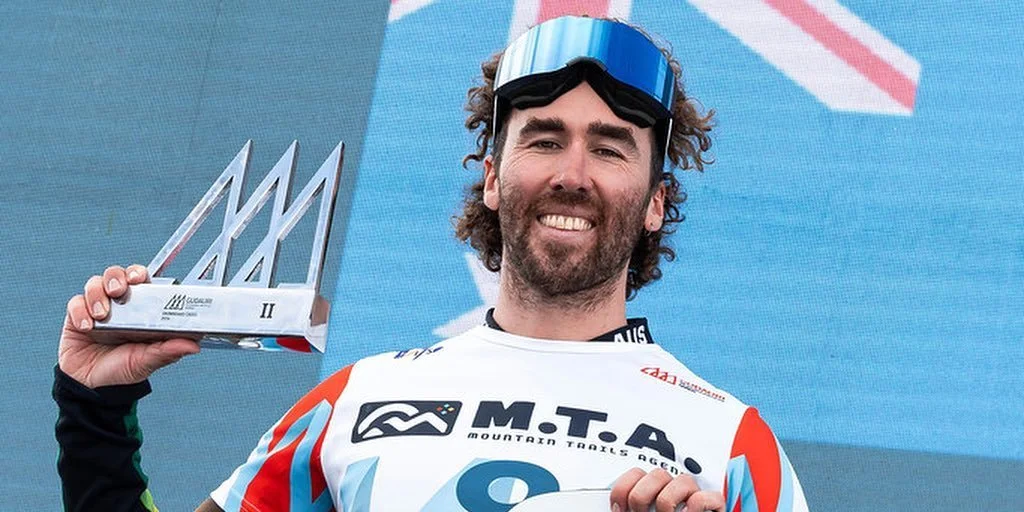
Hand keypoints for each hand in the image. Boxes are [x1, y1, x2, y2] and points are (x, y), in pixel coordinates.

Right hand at [59, 264, 199, 388]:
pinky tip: (87, 326)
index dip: (139, 274)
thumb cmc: (121, 369)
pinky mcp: (77, 316)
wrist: (91, 385)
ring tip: (102, 315)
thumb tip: (193, 345)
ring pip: (95, 283)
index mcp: (140, 310)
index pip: (142, 282)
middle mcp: (119, 305)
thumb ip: (166, 351)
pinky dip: (80, 312)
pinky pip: (75, 302)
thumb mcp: (146, 361)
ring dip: (97, 294)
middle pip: (117, 274)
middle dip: (117, 277)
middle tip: (118, 290)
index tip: (139, 278)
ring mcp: (98, 308)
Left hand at [610, 468, 724, 511]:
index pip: (636, 473)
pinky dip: (694, 507)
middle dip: (641, 497)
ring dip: (666, 502)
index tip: (619, 509)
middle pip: (657, 474)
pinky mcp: (714, 505)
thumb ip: (631, 508)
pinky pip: (704, 497)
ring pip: (683, 480)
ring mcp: (694, 496)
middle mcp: (674, 489)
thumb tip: (617, 509)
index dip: (623, 489)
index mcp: (654, 490)